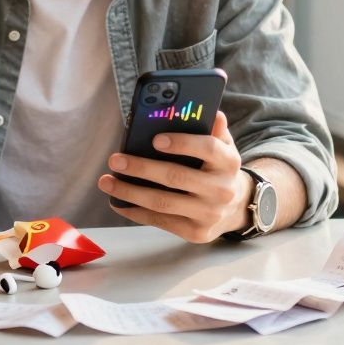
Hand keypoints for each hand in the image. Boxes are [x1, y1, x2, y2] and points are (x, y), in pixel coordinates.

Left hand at [97, 110, 253, 242]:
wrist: (236, 208)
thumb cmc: (219, 169)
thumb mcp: (224, 147)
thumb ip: (215, 130)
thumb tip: (212, 111)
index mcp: (228, 162)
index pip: (208, 148)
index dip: (181, 143)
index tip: (155, 140)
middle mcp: (221, 190)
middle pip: (176, 177)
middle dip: (141, 167)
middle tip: (115, 159)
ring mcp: (208, 214)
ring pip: (162, 202)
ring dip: (130, 191)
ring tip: (107, 181)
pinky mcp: (195, 232)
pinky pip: (160, 221)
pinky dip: (135, 211)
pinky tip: (117, 201)